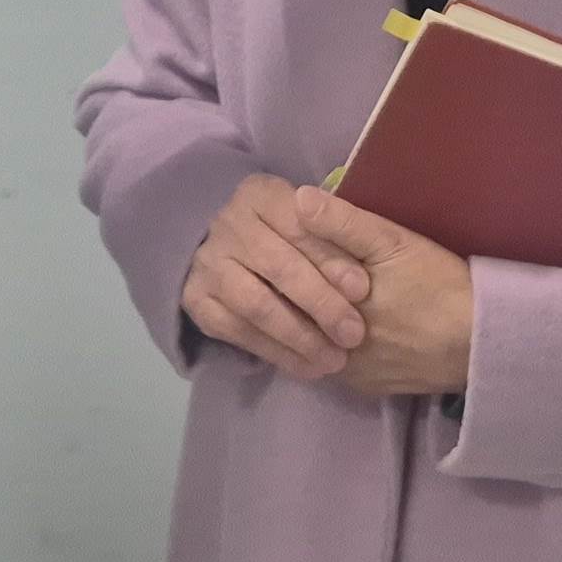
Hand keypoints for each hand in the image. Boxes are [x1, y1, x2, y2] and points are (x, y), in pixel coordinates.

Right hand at [182, 173, 373, 380]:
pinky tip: (307, 367)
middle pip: (279, 267)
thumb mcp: (325, 222)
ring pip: (257, 305)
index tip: (362, 290)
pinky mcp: (198, 301)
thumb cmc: (305, 237)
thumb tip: (325, 225)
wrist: (249, 256)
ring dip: (300, 337)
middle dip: (321, 304)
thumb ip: (338, 226)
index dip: (332, 258)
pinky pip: (239, 332)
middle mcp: (227, 224)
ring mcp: (208, 263)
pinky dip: (277, 353)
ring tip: (334, 359)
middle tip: (354, 334)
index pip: (298, 225)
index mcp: (260, 194)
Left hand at [291, 190, 472, 399]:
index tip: (301, 245)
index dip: (292, 260)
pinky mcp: (366, 387)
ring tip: (333, 297)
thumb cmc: (437, 283)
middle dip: (300, 293)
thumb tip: (299, 199)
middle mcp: (331, 346)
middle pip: (301, 315)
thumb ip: (343, 223)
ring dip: (317, 322)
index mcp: (331, 307)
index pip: (290, 283)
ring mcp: (348, 373)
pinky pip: (338, 365)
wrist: (481, 341)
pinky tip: (353, 327)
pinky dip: (337, 345)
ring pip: (316, 342)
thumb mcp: (392, 242)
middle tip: (315, 271)